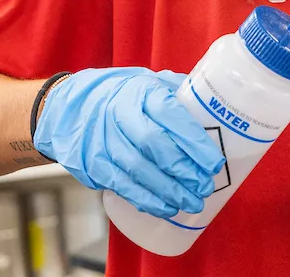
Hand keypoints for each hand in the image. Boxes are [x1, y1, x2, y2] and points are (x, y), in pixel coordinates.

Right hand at [33, 68, 224, 218]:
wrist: (74, 106)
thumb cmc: (124, 95)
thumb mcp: (151, 82)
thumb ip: (180, 93)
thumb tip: (215, 110)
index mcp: (141, 92)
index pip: (171, 116)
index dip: (194, 142)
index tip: (215, 163)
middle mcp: (121, 115)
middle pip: (155, 145)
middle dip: (184, 170)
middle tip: (205, 187)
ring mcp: (105, 141)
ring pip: (138, 169)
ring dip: (168, 191)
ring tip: (191, 203)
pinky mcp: (95, 163)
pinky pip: (122, 185)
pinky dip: (146, 199)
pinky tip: (166, 207)